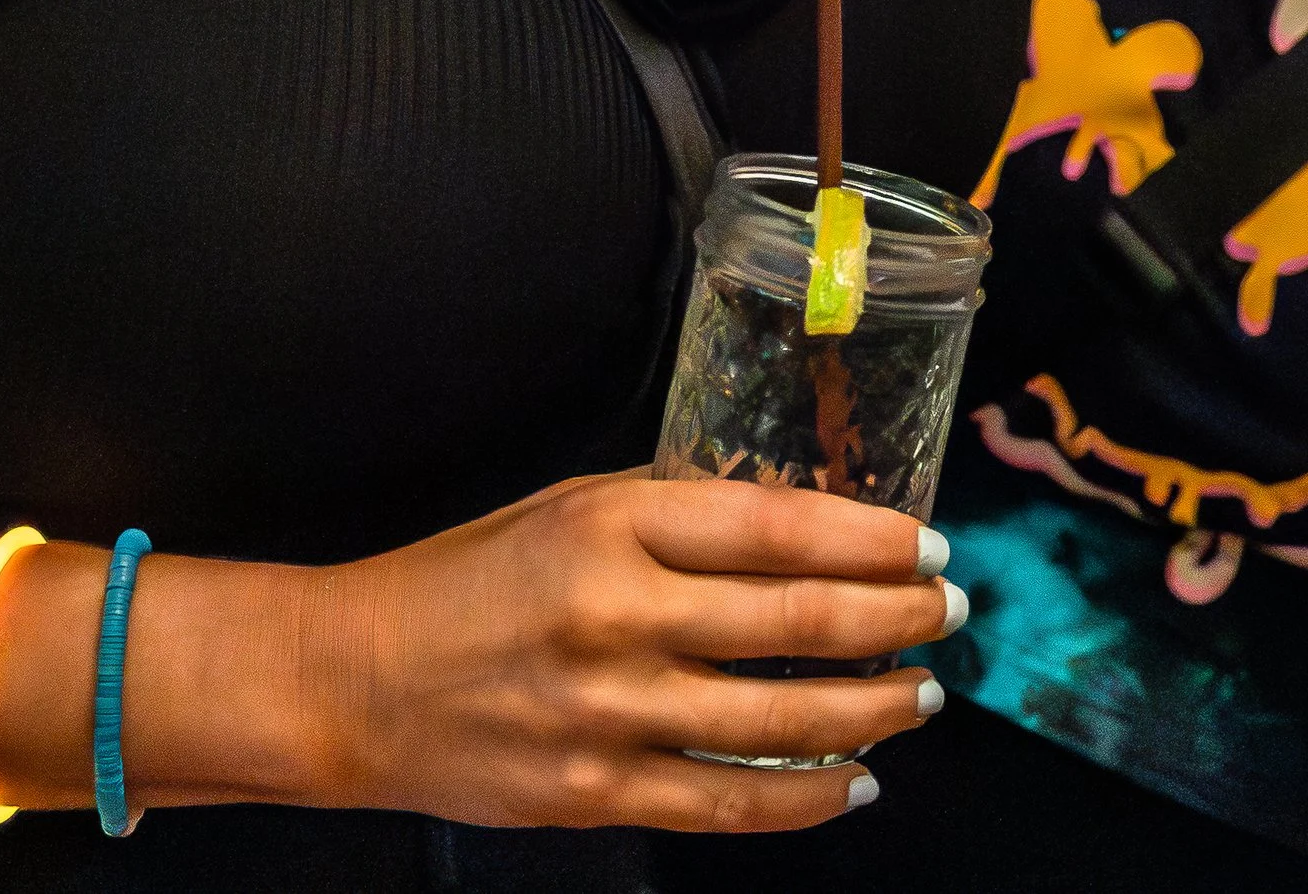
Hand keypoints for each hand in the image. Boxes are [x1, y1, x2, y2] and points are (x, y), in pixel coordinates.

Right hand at [312, 472, 959, 830]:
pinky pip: (731, 802)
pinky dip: (809, 796)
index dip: (869, 538)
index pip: (777, 526)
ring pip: (780, 720)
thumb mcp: (567, 505)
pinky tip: (858, 781)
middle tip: (951, 610)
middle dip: (896, 617)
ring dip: (872, 708)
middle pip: (797, 621)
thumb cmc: (468, 578)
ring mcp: (611, 714)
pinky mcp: (598, 795)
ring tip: (923, 694)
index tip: (927, 543)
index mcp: (613, 523)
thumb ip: (671, 511)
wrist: (356, 681)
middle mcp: (619, 614)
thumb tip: (787, 516)